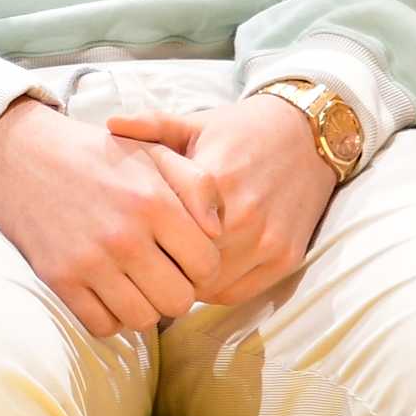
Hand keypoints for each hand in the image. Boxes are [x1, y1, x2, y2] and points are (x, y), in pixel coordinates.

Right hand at [0, 98, 222, 337]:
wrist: (22, 155)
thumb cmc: (96, 155)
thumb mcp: (153, 152)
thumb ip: (199, 184)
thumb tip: (218, 232)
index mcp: (152, 202)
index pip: (207, 265)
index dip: (203, 264)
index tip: (185, 254)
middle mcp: (123, 236)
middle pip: (179, 300)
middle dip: (177, 288)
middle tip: (162, 270)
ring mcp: (88, 261)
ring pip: (142, 319)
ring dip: (145, 306)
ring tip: (136, 281)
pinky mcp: (59, 278)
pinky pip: (103, 325)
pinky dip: (110, 315)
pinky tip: (109, 289)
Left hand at [105, 96, 337, 307]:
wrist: (307, 137)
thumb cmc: (240, 130)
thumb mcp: (194, 122)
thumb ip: (151, 125)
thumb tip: (109, 124)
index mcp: (215, 181)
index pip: (167, 232)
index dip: (145, 240)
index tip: (130, 238)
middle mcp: (244, 217)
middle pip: (188, 265)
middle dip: (163, 265)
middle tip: (143, 260)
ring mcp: (269, 242)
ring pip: (213, 286)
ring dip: (189, 281)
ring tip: (169, 267)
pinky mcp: (288, 258)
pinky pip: (240, 293)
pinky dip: (217, 289)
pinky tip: (201, 271)